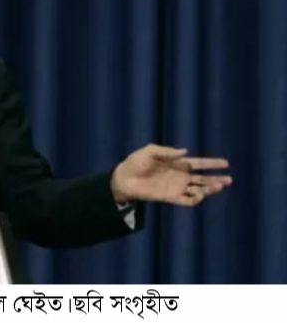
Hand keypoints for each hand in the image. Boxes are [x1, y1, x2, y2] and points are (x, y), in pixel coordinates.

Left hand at [111, 144, 231, 205]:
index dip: (211, 164)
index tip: (225, 163)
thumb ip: (167, 151)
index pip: (198, 164)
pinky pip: (186, 201)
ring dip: (209, 189)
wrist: (124, 179)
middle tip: (228, 179)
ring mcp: (176, 187)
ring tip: (218, 186)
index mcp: (177, 163)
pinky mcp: (170, 197)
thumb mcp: (150, 151)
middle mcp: (179, 176)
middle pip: (202, 179)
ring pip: (198, 190)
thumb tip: (184, 151)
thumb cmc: (136, 162)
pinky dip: (195, 199)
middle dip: (215, 179)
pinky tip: (200, 195)